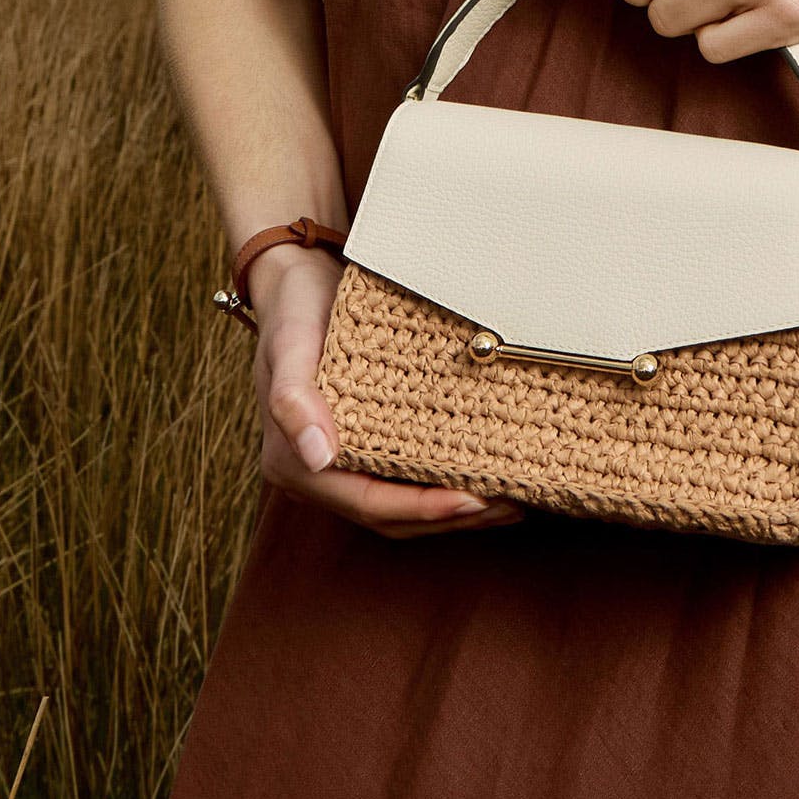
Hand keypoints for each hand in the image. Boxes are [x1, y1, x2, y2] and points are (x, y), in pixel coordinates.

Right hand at [242, 243, 523, 536]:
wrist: (296, 281)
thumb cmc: (294, 310)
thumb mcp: (290, 344)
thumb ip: (293, 400)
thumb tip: (319, 457)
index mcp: (295, 463)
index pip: (368, 504)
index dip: (423, 509)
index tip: (473, 500)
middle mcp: (317, 473)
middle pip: (391, 516)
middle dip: (450, 517)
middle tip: (508, 505)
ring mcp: (340, 463)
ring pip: (402, 505)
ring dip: (454, 509)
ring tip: (507, 500)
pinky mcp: (363, 445)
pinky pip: (404, 478)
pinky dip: (443, 484)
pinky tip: (481, 473)